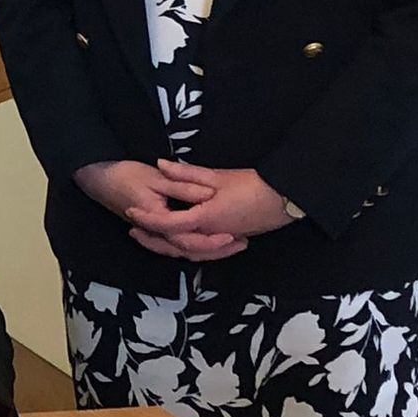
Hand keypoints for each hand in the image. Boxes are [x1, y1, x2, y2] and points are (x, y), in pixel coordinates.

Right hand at [74, 158, 242, 260]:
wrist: (97, 178)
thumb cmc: (124, 175)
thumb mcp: (156, 178)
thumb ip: (183, 187)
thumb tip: (209, 196)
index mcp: (159, 221)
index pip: (189, 239)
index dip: (213, 240)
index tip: (235, 235)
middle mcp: (156, 233)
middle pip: (189, 251)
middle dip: (216, 250)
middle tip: (241, 243)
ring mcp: (154, 234)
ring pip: (183, 250)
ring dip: (207, 249)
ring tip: (231, 243)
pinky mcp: (153, 230)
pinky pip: (177, 243)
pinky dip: (195, 243)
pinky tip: (208, 237)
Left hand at [123, 160, 292, 260]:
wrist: (286, 199)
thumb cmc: (253, 186)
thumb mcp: (217, 176)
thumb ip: (186, 173)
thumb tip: (160, 165)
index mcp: (205, 219)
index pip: (168, 224)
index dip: (148, 219)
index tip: (131, 211)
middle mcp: (210, 234)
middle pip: (174, 244)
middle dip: (152, 239)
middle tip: (133, 230)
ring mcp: (220, 240)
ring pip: (188, 251)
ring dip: (167, 246)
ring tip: (151, 236)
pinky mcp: (228, 240)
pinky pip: (202, 251)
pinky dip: (187, 248)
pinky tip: (180, 240)